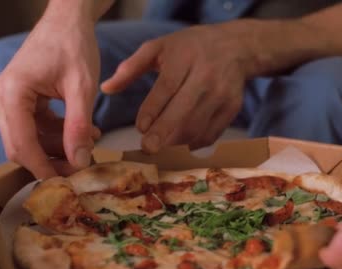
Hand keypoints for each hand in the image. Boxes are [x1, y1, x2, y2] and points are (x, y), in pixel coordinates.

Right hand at [0, 11, 100, 177]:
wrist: (67, 21)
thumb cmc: (74, 45)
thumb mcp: (82, 87)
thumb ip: (79, 126)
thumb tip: (79, 162)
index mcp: (12, 93)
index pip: (23, 144)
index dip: (43, 168)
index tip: (65, 186)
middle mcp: (2, 97)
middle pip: (21, 146)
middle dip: (52, 161)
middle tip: (82, 168)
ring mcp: (8, 99)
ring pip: (30, 140)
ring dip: (59, 148)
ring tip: (91, 142)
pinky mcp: (19, 100)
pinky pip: (35, 129)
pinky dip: (58, 135)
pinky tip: (84, 132)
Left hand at [101, 21, 258, 152]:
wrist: (235, 47)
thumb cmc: (189, 48)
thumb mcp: (159, 47)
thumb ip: (131, 67)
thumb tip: (106, 88)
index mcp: (185, 58)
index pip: (167, 87)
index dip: (153, 109)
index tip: (139, 128)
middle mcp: (206, 76)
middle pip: (184, 110)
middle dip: (164, 132)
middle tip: (147, 148)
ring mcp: (222, 94)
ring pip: (198, 126)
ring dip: (177, 141)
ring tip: (161, 146)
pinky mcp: (232, 108)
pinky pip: (212, 133)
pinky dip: (194, 142)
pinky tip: (181, 143)